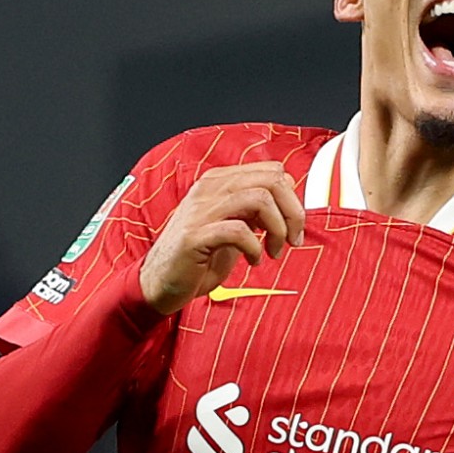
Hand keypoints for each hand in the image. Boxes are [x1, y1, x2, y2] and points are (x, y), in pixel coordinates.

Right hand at [139, 164, 305, 313]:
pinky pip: (238, 231)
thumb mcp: (233, 226)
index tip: (293, 226)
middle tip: (292, 239)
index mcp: (220, 181)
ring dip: (277, 229)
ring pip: (259, 199)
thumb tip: (290, 204)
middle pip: (271, 180)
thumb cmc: (199, 256)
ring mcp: (200, 210)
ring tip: (274, 251)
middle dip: (292, 212)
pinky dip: (255, 248)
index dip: (292, 198)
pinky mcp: (194, 236)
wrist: (160, 283)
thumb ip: (255, 211)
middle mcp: (209, 189)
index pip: (271, 170)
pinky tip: (253, 261)